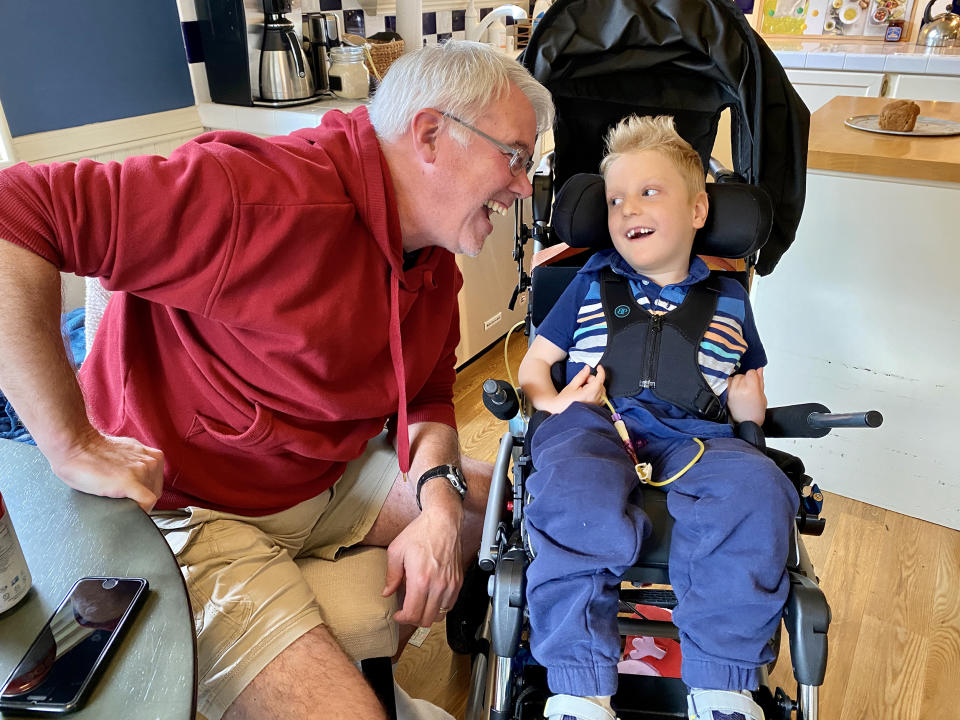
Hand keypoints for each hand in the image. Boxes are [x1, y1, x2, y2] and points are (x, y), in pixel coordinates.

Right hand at [46, 429, 163, 511]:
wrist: (75, 446)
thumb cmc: (92, 452)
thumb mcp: (125, 455)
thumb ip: (136, 466)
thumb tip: (136, 482)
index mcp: (152, 456)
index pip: (157, 483)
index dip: (145, 493)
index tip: (132, 497)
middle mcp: (151, 462)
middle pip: (154, 492)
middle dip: (139, 498)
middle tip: (121, 498)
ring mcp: (142, 471)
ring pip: (151, 498)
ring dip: (136, 503)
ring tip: (117, 499)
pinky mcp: (130, 482)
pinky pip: (146, 502)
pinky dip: (139, 510)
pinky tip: (126, 510)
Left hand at [382, 502, 462, 626]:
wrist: (443, 521)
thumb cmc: (421, 532)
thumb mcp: (397, 551)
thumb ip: (391, 575)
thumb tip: (387, 591)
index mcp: (421, 580)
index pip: (413, 614)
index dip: (403, 619)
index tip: (398, 614)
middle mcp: (438, 585)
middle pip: (426, 620)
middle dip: (414, 619)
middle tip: (407, 611)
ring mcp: (450, 584)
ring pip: (440, 615)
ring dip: (428, 614)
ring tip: (419, 604)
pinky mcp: (458, 581)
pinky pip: (450, 604)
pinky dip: (440, 606)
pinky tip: (431, 597)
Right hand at [546, 364, 606, 413]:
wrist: (561, 411)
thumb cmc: (565, 401)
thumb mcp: (572, 385)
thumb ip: (581, 376)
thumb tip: (587, 368)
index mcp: (590, 393)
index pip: (600, 379)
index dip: (600, 371)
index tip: (598, 367)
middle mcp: (596, 399)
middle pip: (599, 383)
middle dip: (592, 381)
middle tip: (581, 384)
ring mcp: (597, 404)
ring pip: (601, 389)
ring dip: (594, 387)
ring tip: (583, 391)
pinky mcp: (597, 407)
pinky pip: (601, 396)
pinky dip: (596, 393)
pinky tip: (587, 395)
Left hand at [726, 367, 766, 425]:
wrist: (746, 423)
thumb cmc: (756, 413)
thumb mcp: (762, 396)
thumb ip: (760, 381)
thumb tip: (760, 369)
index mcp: (751, 389)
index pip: (751, 372)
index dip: (754, 375)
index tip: (755, 380)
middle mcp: (740, 389)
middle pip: (742, 374)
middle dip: (746, 379)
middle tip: (749, 388)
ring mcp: (732, 392)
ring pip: (734, 378)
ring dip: (738, 381)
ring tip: (743, 390)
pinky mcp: (727, 395)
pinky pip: (728, 383)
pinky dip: (731, 384)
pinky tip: (736, 390)